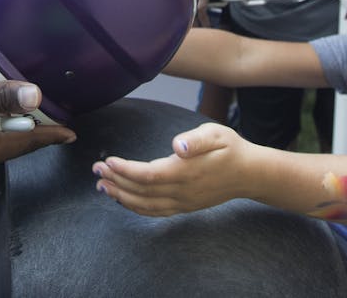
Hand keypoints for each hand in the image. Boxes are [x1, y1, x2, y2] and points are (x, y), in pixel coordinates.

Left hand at [92, 122, 250, 215]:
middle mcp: (182, 191)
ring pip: (146, 205)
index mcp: (186, 172)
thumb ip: (195, 140)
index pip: (148, 175)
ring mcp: (183, 202)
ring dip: (121, 197)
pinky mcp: (185, 207)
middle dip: (115, 182)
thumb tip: (177, 146)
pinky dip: (136, 208)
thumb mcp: (216, 135)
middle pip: (141, 191)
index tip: (108, 161)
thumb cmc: (231, 149)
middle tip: (96, 170)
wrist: (250, 174)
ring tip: (102, 186)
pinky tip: (124, 200)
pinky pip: (156, 212)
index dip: (125, 170)